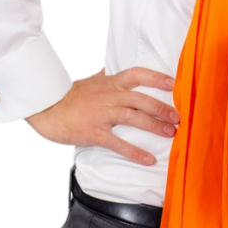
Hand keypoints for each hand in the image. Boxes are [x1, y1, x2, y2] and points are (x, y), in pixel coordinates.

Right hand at [26, 66, 178, 164]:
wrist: (49, 111)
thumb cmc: (72, 98)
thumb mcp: (92, 82)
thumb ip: (108, 77)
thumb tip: (115, 68)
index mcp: (110, 84)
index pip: (137, 74)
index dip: (156, 78)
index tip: (174, 83)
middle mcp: (109, 96)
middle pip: (140, 99)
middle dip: (162, 108)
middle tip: (178, 117)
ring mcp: (102, 114)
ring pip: (133, 118)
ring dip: (155, 126)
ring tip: (171, 133)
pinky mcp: (95, 132)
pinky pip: (118, 143)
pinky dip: (135, 152)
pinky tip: (149, 159)